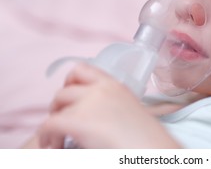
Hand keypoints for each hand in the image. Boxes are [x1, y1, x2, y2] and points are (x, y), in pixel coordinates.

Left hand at [38, 63, 178, 147]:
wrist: (153, 150)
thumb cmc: (147, 139)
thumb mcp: (131, 112)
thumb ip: (112, 106)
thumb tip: (95, 117)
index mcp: (115, 85)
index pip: (82, 69)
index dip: (70, 82)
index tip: (70, 97)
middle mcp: (101, 89)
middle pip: (65, 88)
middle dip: (59, 104)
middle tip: (63, 120)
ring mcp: (89, 103)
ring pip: (56, 107)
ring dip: (53, 122)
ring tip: (58, 138)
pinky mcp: (78, 120)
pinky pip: (49, 125)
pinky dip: (47, 138)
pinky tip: (55, 146)